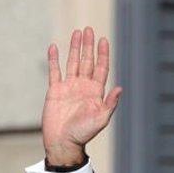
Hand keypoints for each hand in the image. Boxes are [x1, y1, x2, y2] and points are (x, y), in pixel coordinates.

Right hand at [42, 26, 122, 165]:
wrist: (63, 142)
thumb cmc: (84, 133)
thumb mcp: (101, 119)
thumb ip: (110, 103)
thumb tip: (120, 88)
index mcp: (95, 92)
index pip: (101, 68)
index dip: (102, 54)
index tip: (103, 40)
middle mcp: (83, 87)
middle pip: (87, 61)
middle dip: (88, 46)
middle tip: (89, 30)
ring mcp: (68, 87)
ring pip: (72, 62)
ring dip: (74, 48)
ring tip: (77, 33)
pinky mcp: (54, 91)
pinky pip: (54, 72)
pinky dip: (54, 60)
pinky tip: (54, 47)